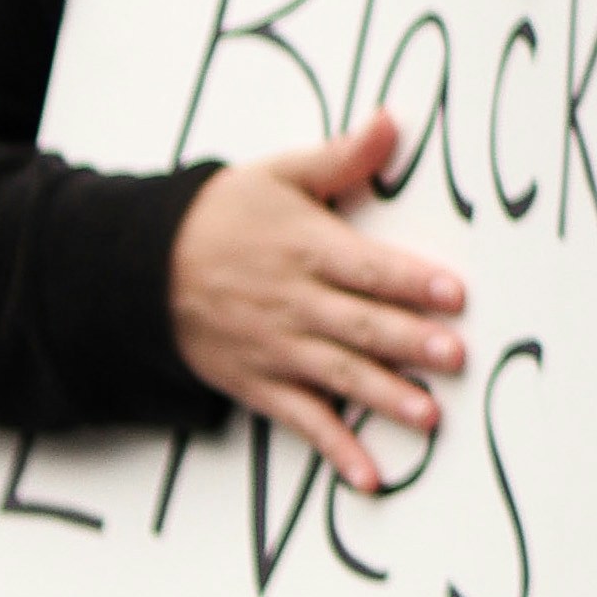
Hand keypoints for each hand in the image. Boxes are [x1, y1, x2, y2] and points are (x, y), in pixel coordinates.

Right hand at [167, 121, 467, 491]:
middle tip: (454, 355)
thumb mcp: (278, 174)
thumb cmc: (221, 216)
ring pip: (339, 375)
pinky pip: (301, 421)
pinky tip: (370, 475)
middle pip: (359, 324)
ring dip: (384, 397)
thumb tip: (392, 122)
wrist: (141, 268)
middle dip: (408, 341)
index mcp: (306, 249)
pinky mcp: (260, 383)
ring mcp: (277, 349)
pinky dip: (335, 449)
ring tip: (429, 417)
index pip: (366, 267)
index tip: (453, 292)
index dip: (409, 280)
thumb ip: (341, 157)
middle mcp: (294, 303)